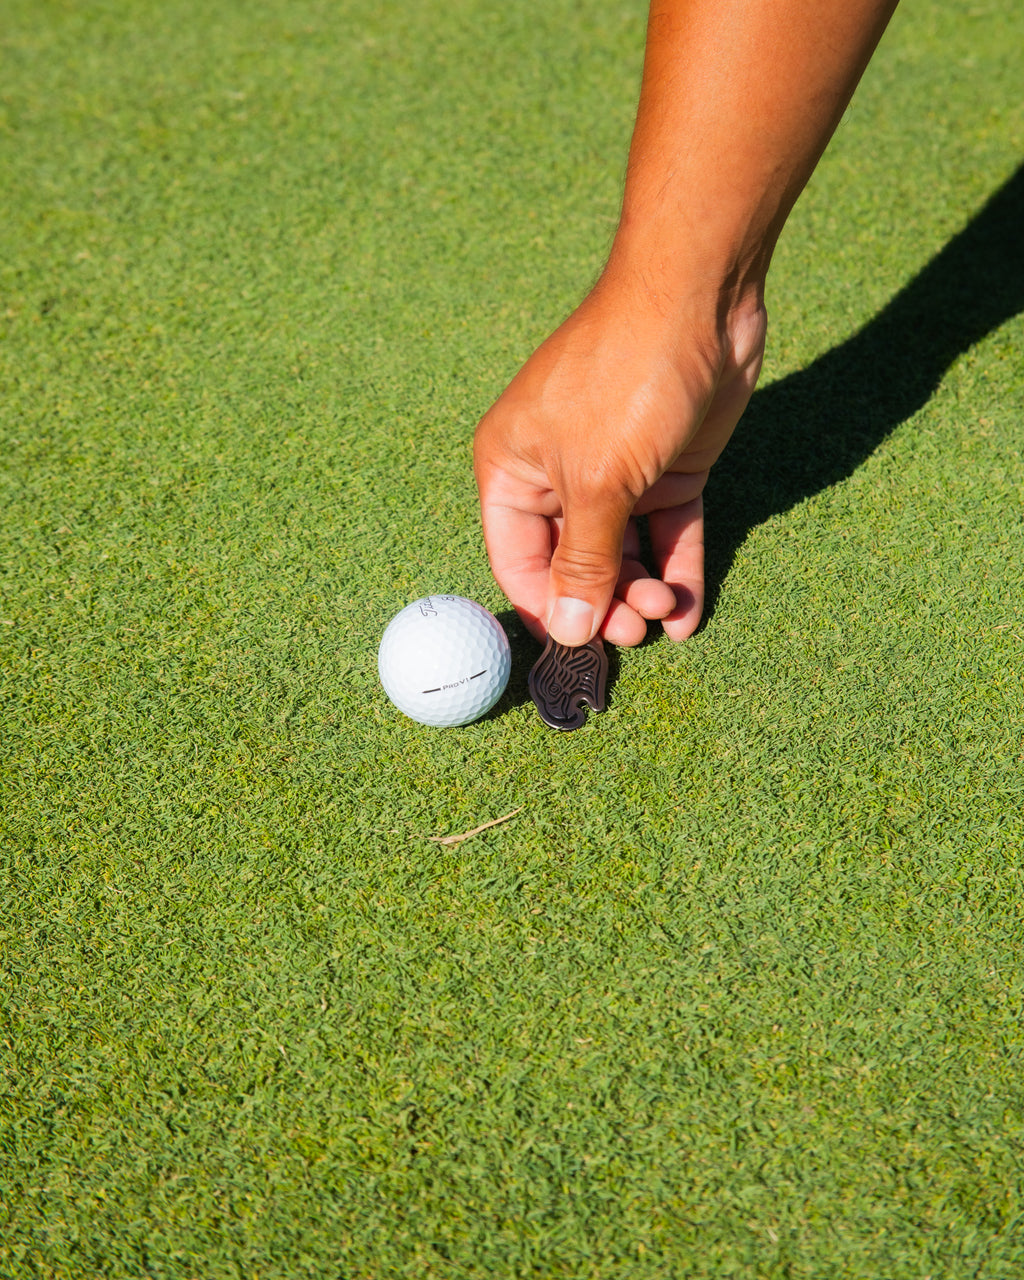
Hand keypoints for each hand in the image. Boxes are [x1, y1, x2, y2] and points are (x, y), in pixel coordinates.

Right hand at [473, 278, 766, 645]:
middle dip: (602, 603)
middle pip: (572, 563)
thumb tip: (569, 630)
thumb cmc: (625, 380)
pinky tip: (687, 611)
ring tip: (665, 612)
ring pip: (622, 554)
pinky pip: (666, 533)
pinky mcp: (666, 469)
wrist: (699, 298)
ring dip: (642, 592)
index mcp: (512, 471)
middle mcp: (558, 477)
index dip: (547, 609)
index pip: (518, 562)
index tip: (579, 652)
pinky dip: (676, 570)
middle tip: (634, 628)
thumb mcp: (598, 482)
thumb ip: (583, 562)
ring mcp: (615, 473)